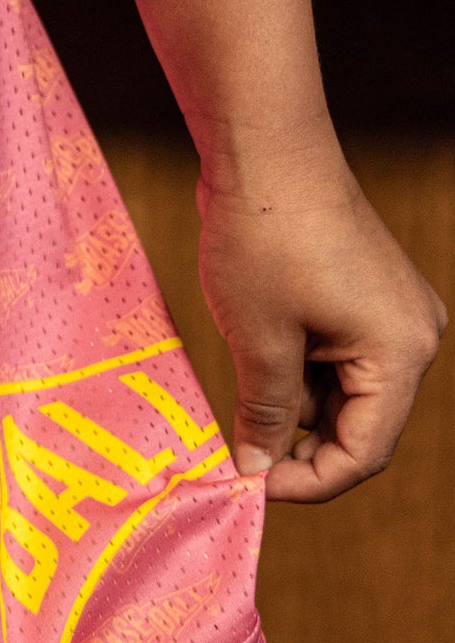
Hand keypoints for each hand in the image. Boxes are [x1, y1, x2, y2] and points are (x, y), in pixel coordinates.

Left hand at [195, 166, 446, 501]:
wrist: (264, 154)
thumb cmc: (263, 241)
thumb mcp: (258, 341)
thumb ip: (262, 413)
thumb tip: (255, 470)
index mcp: (400, 354)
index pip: (363, 453)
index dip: (306, 482)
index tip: (248, 488)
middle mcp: (408, 338)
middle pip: (356, 428)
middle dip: (294, 446)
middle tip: (233, 454)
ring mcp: (386, 316)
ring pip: (336, 396)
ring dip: (285, 407)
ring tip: (232, 393)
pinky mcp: (357, 299)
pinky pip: (327, 361)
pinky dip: (288, 374)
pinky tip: (246, 363)